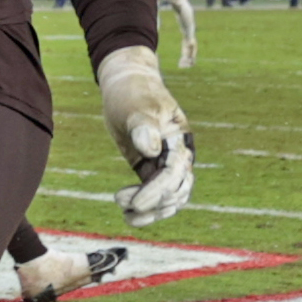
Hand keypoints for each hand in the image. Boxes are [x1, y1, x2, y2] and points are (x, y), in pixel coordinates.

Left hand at [97, 46, 193, 226]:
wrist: (127, 86)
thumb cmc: (133, 94)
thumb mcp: (136, 107)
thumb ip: (143, 127)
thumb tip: (151, 151)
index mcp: (180, 139)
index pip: (175, 171)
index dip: (157, 190)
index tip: (135, 203)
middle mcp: (178, 155)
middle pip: (177, 190)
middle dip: (153, 202)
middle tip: (121, 202)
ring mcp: (166, 164)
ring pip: (170, 199)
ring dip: (152, 212)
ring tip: (126, 215)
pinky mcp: (152, 169)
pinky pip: (156, 195)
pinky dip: (146, 208)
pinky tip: (128, 215)